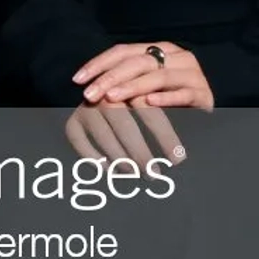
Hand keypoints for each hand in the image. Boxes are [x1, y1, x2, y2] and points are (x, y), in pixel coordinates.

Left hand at [64, 41, 212, 166]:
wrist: (205, 114)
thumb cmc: (169, 102)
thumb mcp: (144, 88)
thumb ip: (123, 83)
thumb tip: (87, 88)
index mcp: (159, 50)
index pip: (123, 51)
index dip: (99, 63)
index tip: (77, 80)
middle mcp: (177, 56)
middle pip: (138, 62)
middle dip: (110, 77)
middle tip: (90, 94)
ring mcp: (192, 74)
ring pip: (159, 76)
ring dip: (132, 87)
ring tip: (112, 98)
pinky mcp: (204, 94)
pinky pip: (183, 93)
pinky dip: (165, 98)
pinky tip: (148, 103)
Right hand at [66, 99, 187, 166]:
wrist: (100, 89)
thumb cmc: (141, 102)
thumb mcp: (155, 100)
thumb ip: (171, 113)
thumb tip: (187, 147)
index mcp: (129, 83)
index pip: (149, 110)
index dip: (165, 136)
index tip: (179, 159)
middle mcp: (105, 93)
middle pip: (124, 124)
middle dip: (142, 152)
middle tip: (157, 174)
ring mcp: (86, 109)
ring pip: (104, 137)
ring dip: (122, 160)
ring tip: (138, 173)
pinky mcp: (72, 123)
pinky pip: (82, 146)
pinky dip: (96, 161)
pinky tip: (111, 172)